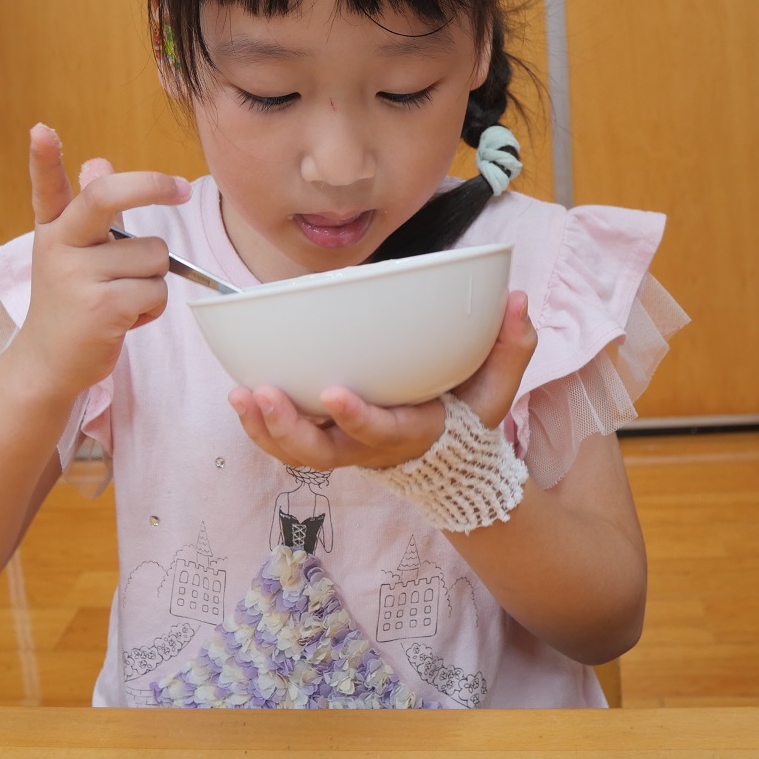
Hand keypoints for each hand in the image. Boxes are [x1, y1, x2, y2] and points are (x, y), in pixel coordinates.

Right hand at [8, 124, 190, 400]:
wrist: (49, 363)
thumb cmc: (71, 303)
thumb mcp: (74, 253)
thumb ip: (90, 212)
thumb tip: (98, 163)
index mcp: (53, 230)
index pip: (47, 188)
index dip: (43, 158)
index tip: (41, 130)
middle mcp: (59, 247)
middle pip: (106, 197)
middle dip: (151, 186)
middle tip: (179, 188)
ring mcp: (78, 277)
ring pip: (154, 254)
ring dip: (153, 279)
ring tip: (121, 298)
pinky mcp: (102, 307)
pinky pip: (156, 290)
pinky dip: (153, 307)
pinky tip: (125, 319)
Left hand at [229, 291, 536, 470]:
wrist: (449, 458)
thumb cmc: (469, 412)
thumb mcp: (498, 387)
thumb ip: (510, 346)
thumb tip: (518, 299)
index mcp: (413, 433)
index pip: (382, 431)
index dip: (358, 418)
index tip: (333, 393)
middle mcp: (370, 448)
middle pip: (322, 452)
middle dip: (289, 428)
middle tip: (263, 394)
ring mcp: (343, 447)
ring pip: (296, 451)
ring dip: (264, 428)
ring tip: (241, 395)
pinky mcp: (324, 439)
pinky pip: (285, 443)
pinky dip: (260, 426)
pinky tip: (240, 397)